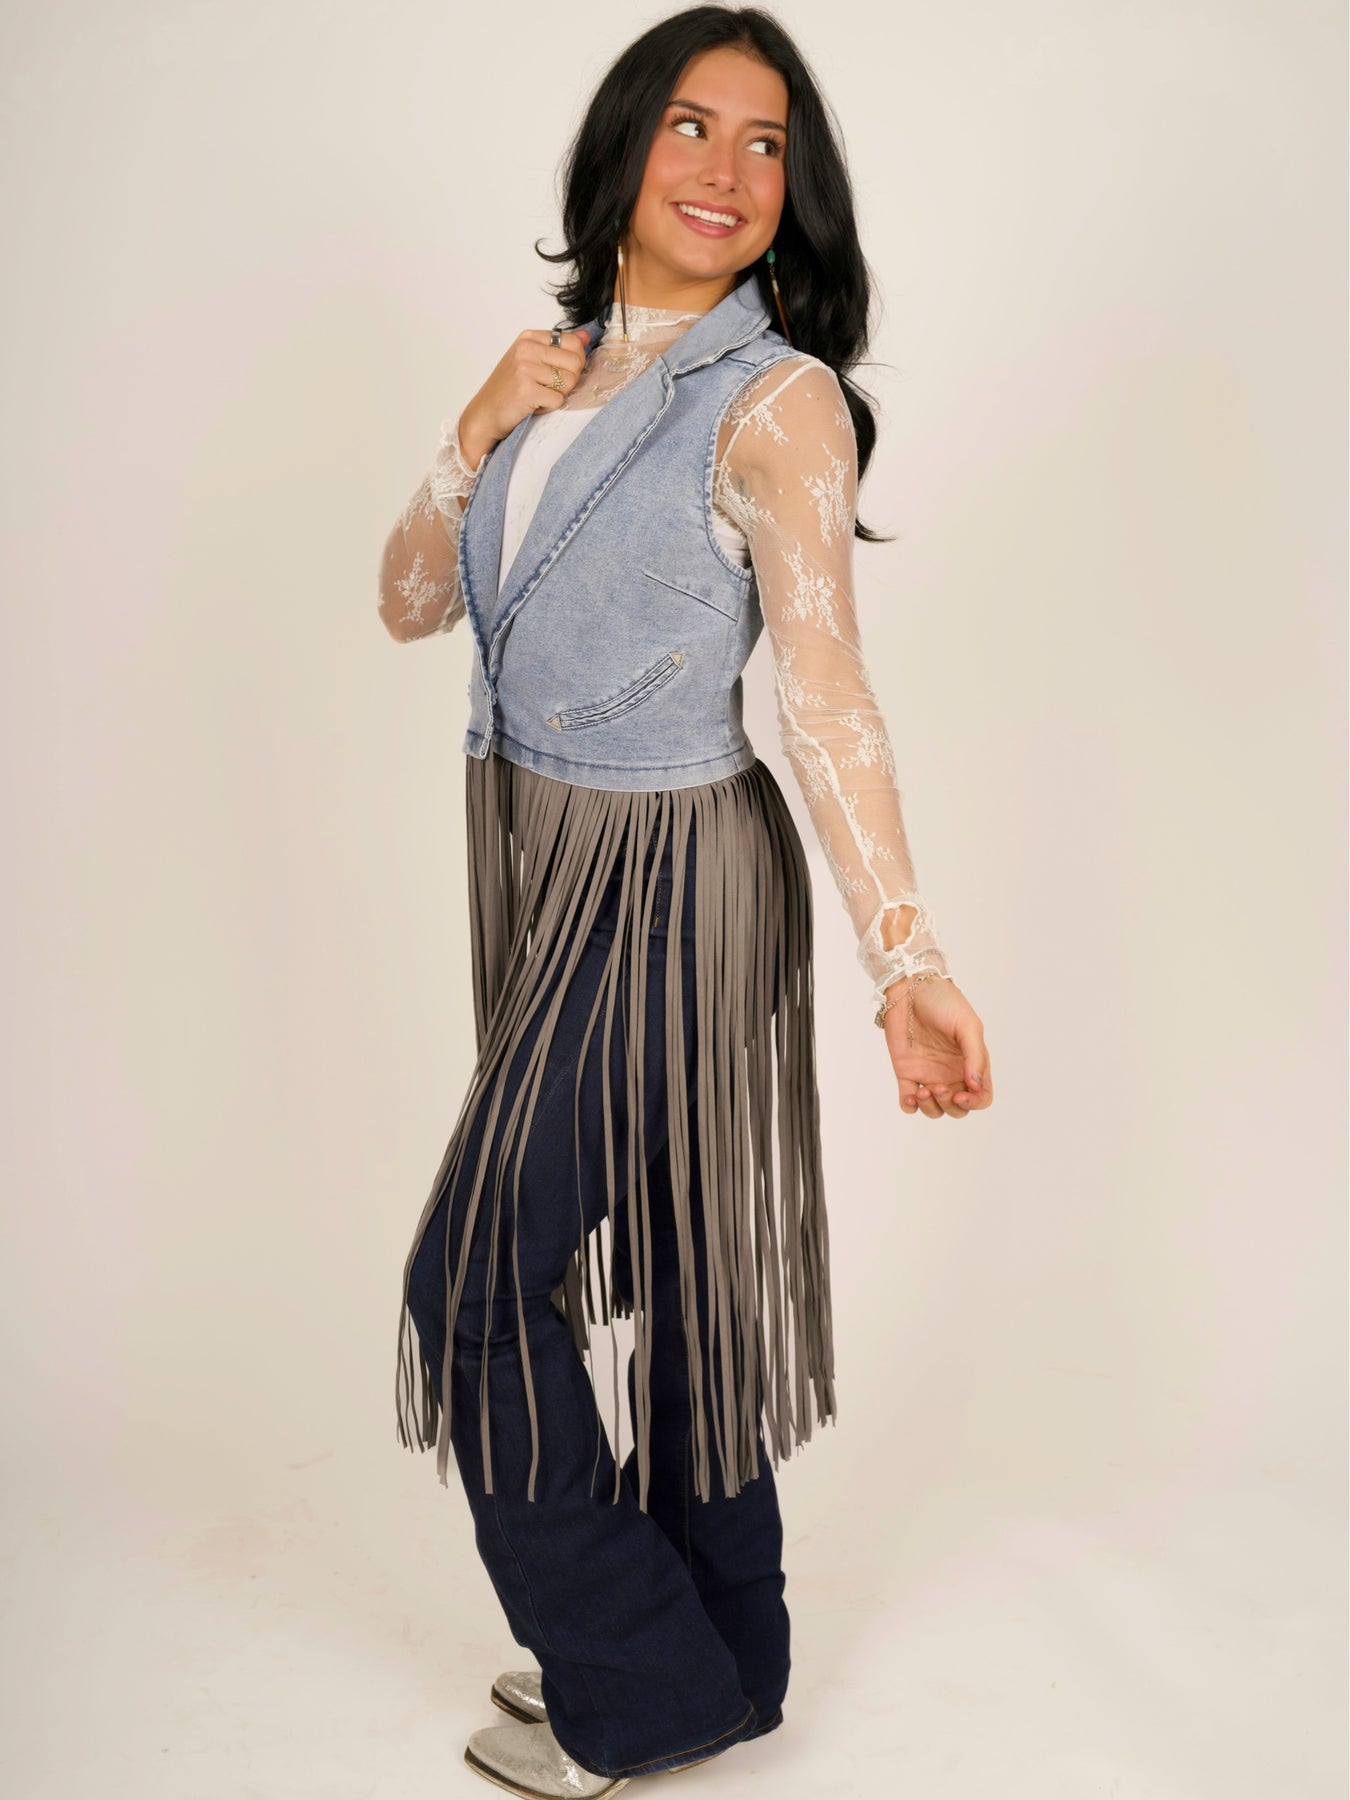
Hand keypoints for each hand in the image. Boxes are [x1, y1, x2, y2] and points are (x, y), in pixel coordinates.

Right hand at [457, 325, 593, 468]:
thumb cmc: (508, 389)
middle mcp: (527, 348)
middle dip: (569, 381)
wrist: (484, 414)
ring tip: (539, 396)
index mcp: (530, 337)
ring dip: (558, 395)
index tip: (560, 372)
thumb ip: (559, 348)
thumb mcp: (531, 360)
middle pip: (576, 362)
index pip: (574, 342)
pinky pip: (558, 400)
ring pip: (570, 382)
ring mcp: (525, 368)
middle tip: (549, 388)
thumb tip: (585, 337)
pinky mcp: (526, 390)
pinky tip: (533, 405)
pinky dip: (549, 407)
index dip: (575, 362)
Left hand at [881, 975, 991, 1118]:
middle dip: (949, 1106)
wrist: (910, 987)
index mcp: (971, 1063)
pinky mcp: (906, 1071)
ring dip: (930, 1108)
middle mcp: (952, 1073)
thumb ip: (974, 1055)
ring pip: (934, 1108)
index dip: (974, 1103)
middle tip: (937, 1088)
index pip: (981, 1096)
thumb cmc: (944, 1001)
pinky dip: (910, 1106)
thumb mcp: (967, 1025)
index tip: (962, 1095)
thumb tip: (976, 1086)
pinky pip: (908, 1100)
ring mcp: (928, 1074)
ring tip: (922, 1091)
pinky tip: (910, 1096)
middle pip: (957, 1108)